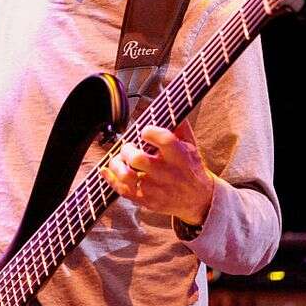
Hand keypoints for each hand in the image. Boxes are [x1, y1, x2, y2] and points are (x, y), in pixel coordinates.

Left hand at [100, 121, 214, 225]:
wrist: (199, 199)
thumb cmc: (191, 168)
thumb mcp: (191, 146)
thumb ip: (180, 126)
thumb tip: (170, 105)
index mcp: (180, 156)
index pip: (164, 140)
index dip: (150, 131)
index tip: (145, 130)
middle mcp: (167, 173)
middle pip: (139, 159)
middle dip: (128, 149)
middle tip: (128, 147)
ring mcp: (155, 188)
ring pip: (127, 176)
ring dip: (117, 164)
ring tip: (118, 159)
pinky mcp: (147, 200)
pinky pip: (124, 191)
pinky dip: (111, 179)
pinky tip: (107, 170)